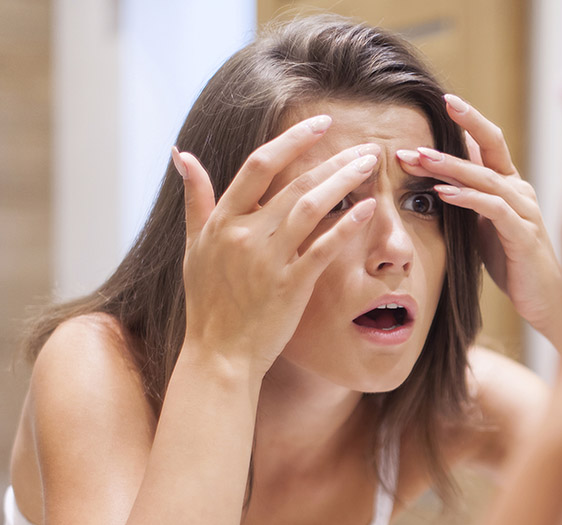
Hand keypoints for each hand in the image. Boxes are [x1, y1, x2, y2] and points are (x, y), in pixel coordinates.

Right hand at [174, 115, 378, 379]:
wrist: (219, 353)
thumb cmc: (208, 301)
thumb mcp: (194, 246)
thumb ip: (196, 198)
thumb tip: (182, 153)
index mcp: (222, 220)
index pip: (259, 165)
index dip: (293, 140)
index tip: (322, 124)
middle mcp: (245, 234)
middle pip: (295, 183)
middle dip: (334, 160)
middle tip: (366, 147)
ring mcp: (268, 260)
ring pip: (312, 207)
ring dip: (345, 182)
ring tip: (370, 166)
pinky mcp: (291, 286)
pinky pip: (324, 248)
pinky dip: (347, 225)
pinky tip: (368, 208)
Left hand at [396, 95, 561, 344]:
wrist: (545, 301)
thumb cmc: (513, 262)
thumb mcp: (486, 222)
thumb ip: (473, 193)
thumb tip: (450, 165)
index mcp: (512, 185)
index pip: (492, 142)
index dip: (470, 119)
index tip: (443, 100)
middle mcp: (522, 191)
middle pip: (488, 152)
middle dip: (450, 140)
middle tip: (412, 136)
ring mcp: (525, 212)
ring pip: (486, 178)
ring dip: (450, 167)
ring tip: (419, 159)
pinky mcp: (523, 236)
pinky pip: (493, 209)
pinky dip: (467, 198)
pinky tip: (443, 194)